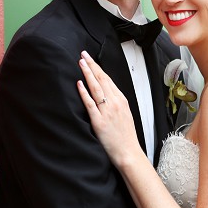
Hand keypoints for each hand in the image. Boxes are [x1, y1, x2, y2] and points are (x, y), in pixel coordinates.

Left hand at [76, 51, 140, 166]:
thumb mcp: (124, 114)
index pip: (108, 79)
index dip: (98, 68)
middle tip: (83, 55)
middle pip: (102, 80)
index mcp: (121, 100)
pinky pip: (90, 104)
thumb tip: (106, 93)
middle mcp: (115, 103)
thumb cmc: (126, 136)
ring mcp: (107, 112)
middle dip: (92, 65)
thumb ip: (115, 103)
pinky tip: (79, 83)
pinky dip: (84, 93)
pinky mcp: (99, 122)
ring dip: (88, 74)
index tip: (90, 59)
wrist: (128, 152)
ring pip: (96, 88)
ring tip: (81, 63)